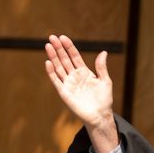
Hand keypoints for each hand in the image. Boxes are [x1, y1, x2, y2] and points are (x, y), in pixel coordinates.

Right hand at [45, 34, 117, 152]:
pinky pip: (56, 80)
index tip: (63, 37)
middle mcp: (74, 76)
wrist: (100, 115)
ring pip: (58, 67)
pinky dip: (51, 72)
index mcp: (84, 72)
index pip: (74, 56)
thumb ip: (101, 67)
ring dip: (53, 57)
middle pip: (64, 59)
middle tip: (52, 37)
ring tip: (48, 45)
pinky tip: (48, 62)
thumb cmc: (104, 100)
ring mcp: (68, 83)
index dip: (69, 47)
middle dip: (58, 48)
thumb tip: (103, 52)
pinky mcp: (64, 92)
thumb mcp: (105, 81)